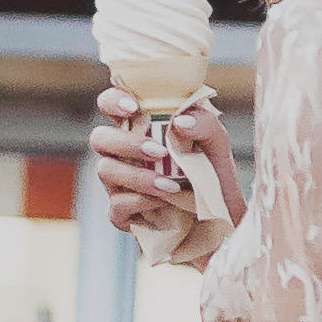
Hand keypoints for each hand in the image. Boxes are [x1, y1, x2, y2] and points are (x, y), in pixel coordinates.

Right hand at [88, 89, 238, 245]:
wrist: (221, 219)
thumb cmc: (212, 175)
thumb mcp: (217, 145)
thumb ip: (205, 124)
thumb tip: (180, 121)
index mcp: (139, 128)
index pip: (110, 105)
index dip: (112, 101)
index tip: (134, 107)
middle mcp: (122, 154)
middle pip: (99, 138)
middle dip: (125, 143)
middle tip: (159, 152)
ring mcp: (119, 184)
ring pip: (105, 170)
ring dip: (138, 176)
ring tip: (171, 185)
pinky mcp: (123, 214)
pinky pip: (116, 206)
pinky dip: (140, 201)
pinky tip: (163, 202)